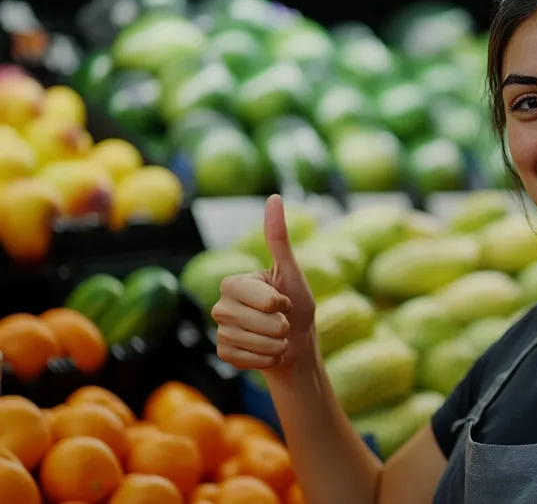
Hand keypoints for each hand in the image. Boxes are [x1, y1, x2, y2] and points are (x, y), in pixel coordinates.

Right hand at [213, 194, 316, 372]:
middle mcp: (220, 304)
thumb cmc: (297, 305)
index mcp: (233, 282)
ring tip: (279, 338)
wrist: (297, 343)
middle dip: (279, 326)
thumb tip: (274, 197)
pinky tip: (269, 353)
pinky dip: (265, 358)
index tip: (285, 301)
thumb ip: (279, 238)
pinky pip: (243, 358)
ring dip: (274, 344)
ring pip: (248, 341)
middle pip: (252, 320)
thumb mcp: (292, 272)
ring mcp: (220, 330)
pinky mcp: (223, 353)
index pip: (254, 296)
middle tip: (284, 322)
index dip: (277, 303)